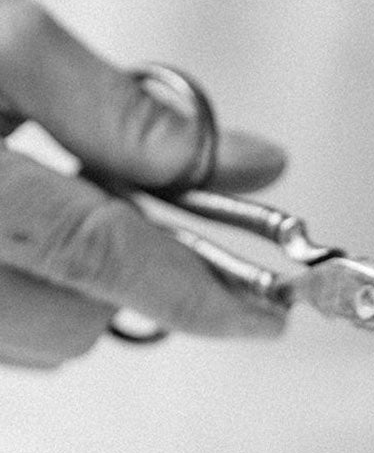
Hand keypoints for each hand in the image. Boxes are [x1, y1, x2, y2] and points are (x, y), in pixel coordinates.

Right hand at [0, 0, 287, 367]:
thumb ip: (121, 108)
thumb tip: (255, 164)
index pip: (99, 251)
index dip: (199, 289)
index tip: (268, 315)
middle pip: (75, 321)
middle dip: (123, 280)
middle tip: (115, 212)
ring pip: (38, 344)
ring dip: (72, 292)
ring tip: (32, 209)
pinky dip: (23, 301)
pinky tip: (0, 242)